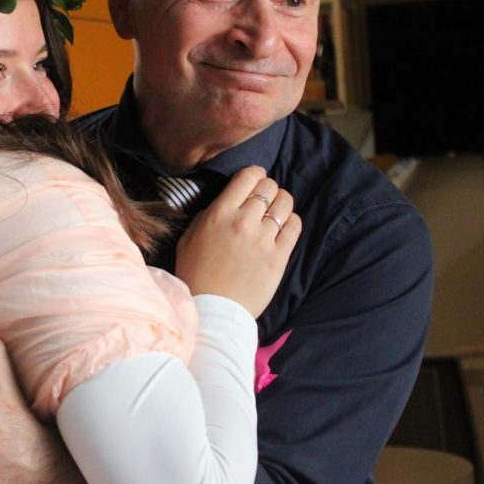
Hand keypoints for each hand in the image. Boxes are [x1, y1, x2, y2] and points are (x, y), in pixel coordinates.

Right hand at [176, 166, 301, 316]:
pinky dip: (291, 222)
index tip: (255, 180)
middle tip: (264, 200)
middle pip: (269, 187)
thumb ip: (207, 216)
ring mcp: (263, 239)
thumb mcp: (189, 239)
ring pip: (285, 203)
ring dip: (281, 203)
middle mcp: (243, 222)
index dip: (255, 174)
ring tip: (275, 213)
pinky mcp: (279, 257)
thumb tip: (226, 203)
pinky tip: (283, 228)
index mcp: (219, 214)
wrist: (213, 310)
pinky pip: (294, 226)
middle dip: (267, 190)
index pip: (247, 177)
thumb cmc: (196, 274)